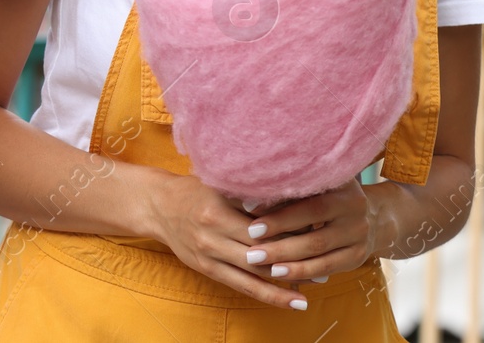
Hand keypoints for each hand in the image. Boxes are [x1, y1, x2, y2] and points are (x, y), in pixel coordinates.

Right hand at [142, 172, 308, 309]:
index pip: (261, 225)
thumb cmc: (195, 188)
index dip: (290, 231)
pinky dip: (268, 294)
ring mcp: (209, 254)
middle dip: (293, 258)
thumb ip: (252, 192)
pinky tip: (290, 299)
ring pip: (254, 272)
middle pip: (260, 251)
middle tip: (326, 262)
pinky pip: (242, 286)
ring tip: (315, 284)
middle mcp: (212, 235)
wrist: (158, 205)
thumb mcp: (221, 183)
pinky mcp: (207, 269)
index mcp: (218, 210)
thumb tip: (293, 196)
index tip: (318, 232)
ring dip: (286, 282)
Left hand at [241, 178, 379, 283]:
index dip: (280, 214)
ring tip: (261, 266)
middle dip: (280, 245)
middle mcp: (356, 214)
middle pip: (315, 236)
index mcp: (344, 190)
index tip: (250, 219)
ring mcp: (359, 238)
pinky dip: (302, 273)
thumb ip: (289, 190)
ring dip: (289, 264)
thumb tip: (248, 201)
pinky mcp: (357, 257)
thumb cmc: (328, 191)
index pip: (310, 206)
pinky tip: (280, 274)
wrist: (370, 211)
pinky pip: (327, 269)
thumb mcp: (316, 182)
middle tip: (251, 253)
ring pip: (320, 256)